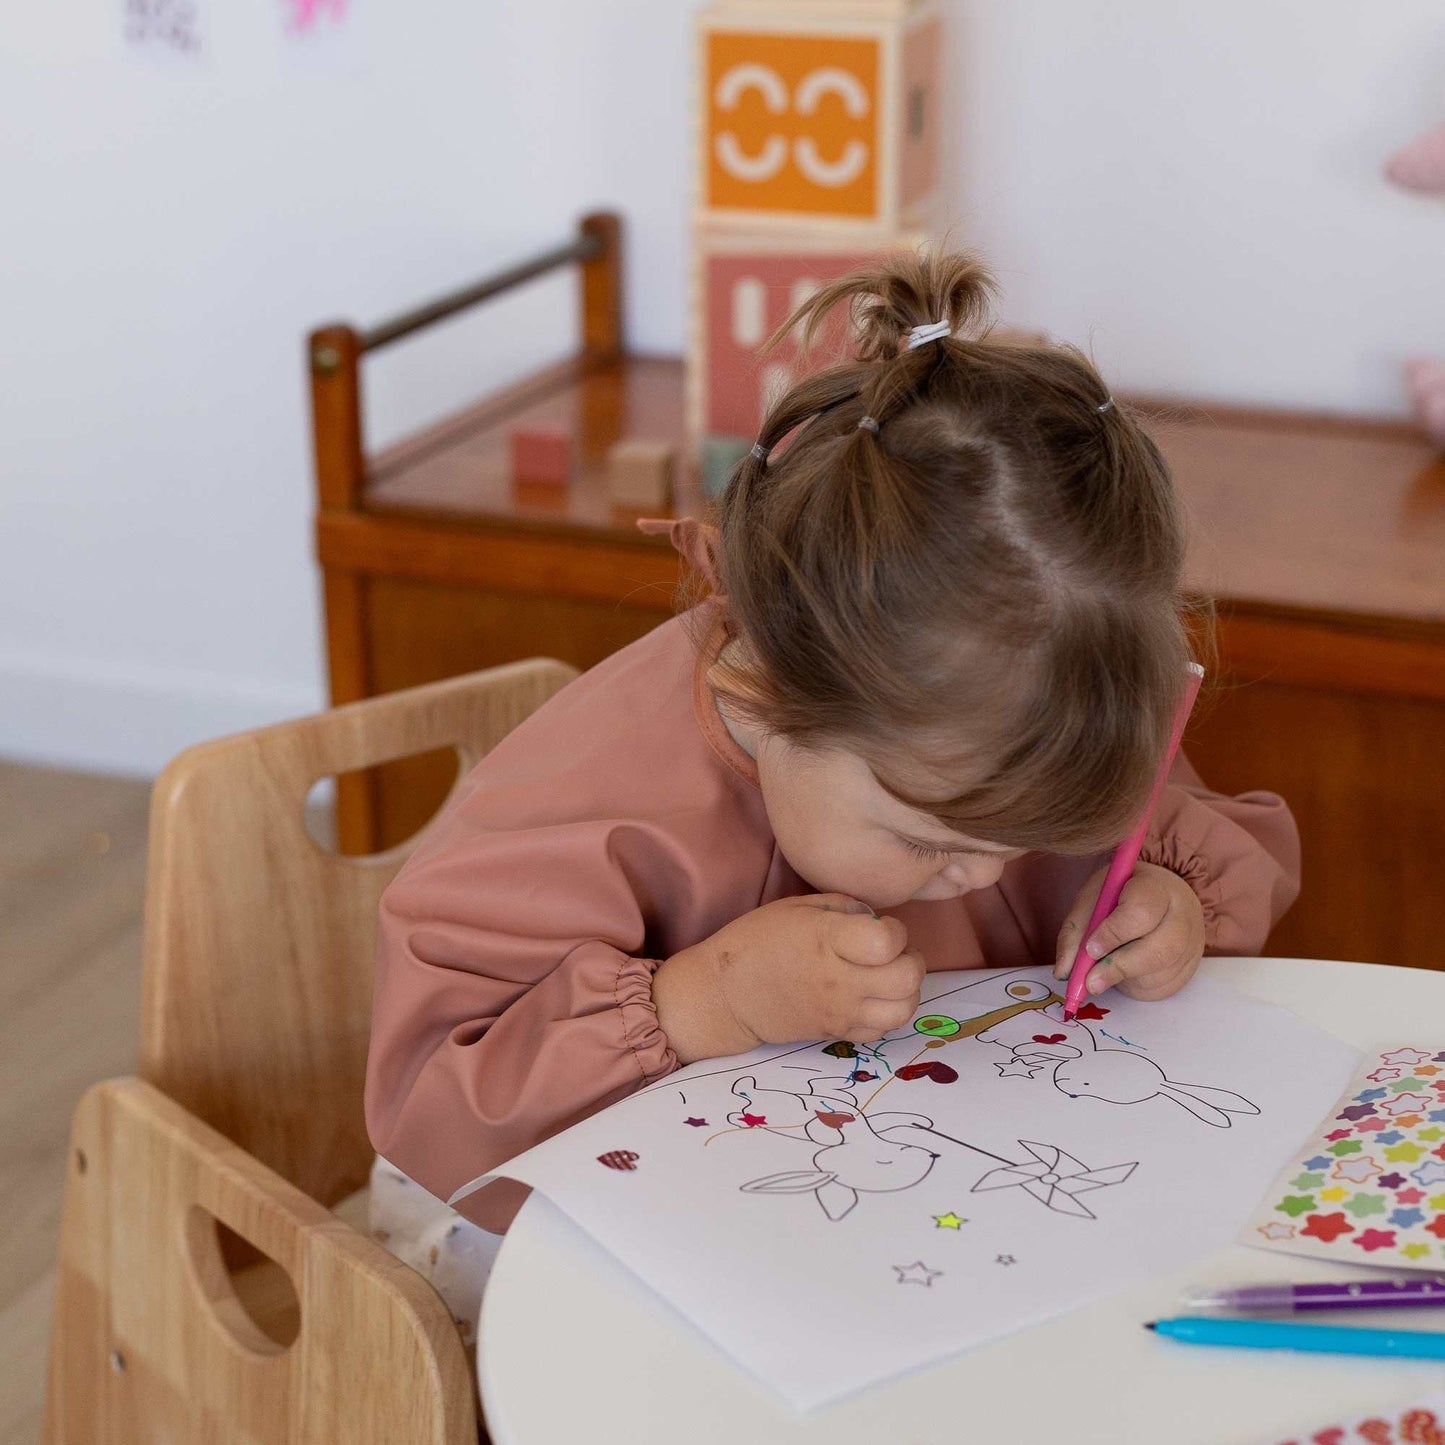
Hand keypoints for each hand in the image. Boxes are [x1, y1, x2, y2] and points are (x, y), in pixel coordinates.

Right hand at [652, 894, 925, 1063]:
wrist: (727, 994)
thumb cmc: (758, 940)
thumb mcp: (797, 907)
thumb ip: (844, 907)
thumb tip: (877, 920)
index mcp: (826, 941)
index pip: (888, 942)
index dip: (895, 930)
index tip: (879, 928)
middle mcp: (839, 980)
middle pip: (907, 979)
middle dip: (910, 961)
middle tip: (892, 954)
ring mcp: (840, 1012)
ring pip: (904, 1010)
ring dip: (906, 991)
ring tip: (887, 977)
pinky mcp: (838, 1034)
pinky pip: (883, 1029)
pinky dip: (887, 1013)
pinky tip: (872, 997)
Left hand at [1053, 862, 1204, 1002]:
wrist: (1158, 898)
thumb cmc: (1120, 897)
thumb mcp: (1093, 900)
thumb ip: (1076, 933)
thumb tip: (1064, 971)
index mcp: (1156, 886)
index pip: (1141, 911)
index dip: (1113, 933)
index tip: (1091, 949)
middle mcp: (1183, 913)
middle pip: (1161, 948)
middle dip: (1120, 967)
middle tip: (1090, 981)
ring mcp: (1193, 942)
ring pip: (1162, 972)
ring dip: (1127, 979)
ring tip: (1105, 971)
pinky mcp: (1192, 966)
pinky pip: (1165, 986)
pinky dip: (1139, 986)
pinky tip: (1126, 974)